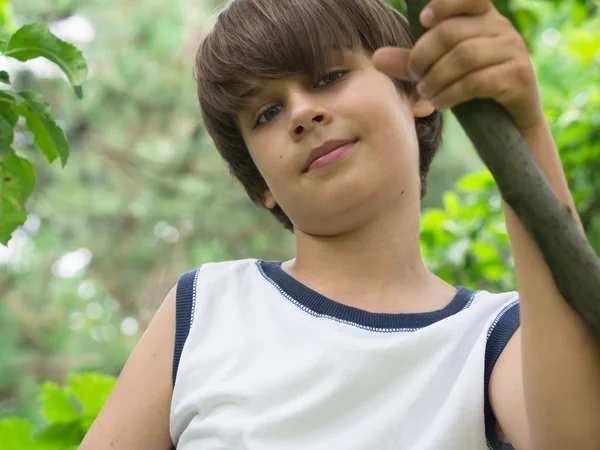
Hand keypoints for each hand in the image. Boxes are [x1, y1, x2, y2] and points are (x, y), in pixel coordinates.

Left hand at [373, 0, 542, 132]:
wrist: (511, 120)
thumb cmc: (471, 87)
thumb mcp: (439, 70)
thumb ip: (411, 62)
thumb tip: (376, 58)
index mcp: (484, 17)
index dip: (444, 4)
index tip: (422, 21)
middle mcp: (502, 28)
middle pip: (452, 32)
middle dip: (424, 56)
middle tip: (415, 76)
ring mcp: (513, 50)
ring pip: (464, 57)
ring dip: (436, 78)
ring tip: (426, 92)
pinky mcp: (518, 76)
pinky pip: (477, 81)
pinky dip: (451, 93)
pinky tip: (441, 103)